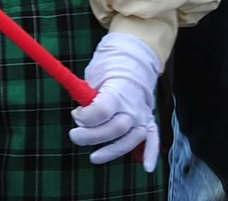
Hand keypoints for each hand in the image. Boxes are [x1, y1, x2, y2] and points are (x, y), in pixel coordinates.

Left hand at [69, 32, 161, 171]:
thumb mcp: (93, 75)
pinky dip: (151, 154)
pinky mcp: (148, 121)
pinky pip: (153, 139)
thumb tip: (79, 117)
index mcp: (118, 92)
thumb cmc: (109, 68)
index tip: (75, 113)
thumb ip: (87, 95)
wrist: (134, 60)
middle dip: (92, 136)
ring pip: (130, 140)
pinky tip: (147, 167)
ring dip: (112, 151)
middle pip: (115, 129)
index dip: (85, 116)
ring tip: (93, 157)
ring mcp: (143, 115)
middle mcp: (133, 107)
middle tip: (74, 136)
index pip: (102, 110)